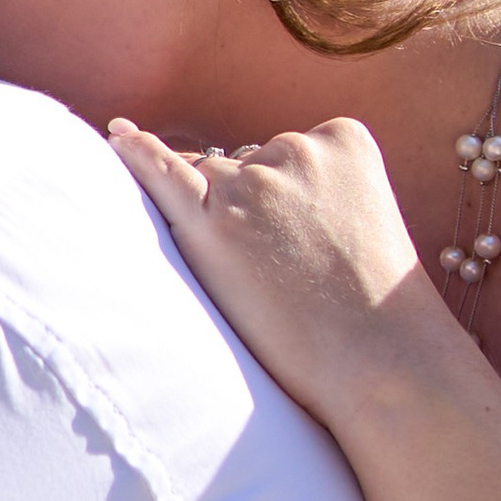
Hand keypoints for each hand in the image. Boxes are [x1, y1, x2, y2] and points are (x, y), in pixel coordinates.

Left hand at [107, 115, 459, 439]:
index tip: (309, 250)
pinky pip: (161, 175)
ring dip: (217, 224)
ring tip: (263, 282)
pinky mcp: (213, 224)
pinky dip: (136, 157)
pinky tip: (116, 138)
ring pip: (208, 184)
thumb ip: (314, 190)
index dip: (282, 206)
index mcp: (345, 137)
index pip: (283, 153)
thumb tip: (231, 170)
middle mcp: (295, 146)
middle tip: (288, 278)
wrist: (383, 363)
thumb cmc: (374, 306)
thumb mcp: (363, 219)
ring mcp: (252, 182)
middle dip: (247, 212)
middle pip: (242, 166)